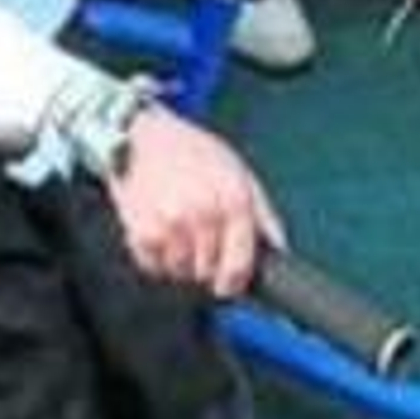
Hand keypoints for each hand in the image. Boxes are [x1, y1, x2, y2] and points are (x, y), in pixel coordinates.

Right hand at [108, 104, 284, 298]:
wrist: (142, 135)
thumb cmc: (191, 150)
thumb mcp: (239, 171)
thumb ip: (262, 214)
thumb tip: (277, 249)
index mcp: (234, 200)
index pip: (240, 265)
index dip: (235, 282)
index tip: (229, 283)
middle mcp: (204, 214)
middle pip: (208, 272)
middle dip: (205, 264)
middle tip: (198, 241)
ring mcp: (172, 224)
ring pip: (180, 271)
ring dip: (179, 260)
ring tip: (177, 230)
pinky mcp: (142, 230)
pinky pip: (153, 265)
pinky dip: (155, 255)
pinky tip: (158, 229)